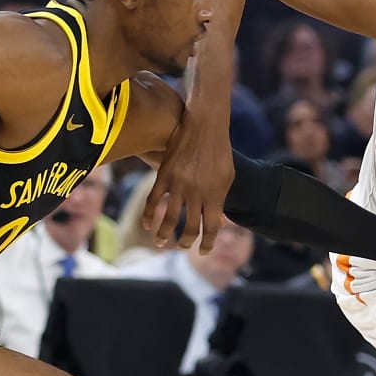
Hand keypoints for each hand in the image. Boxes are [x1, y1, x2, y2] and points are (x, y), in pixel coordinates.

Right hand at [143, 109, 233, 252]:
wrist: (205, 124)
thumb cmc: (219, 152)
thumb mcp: (227, 177)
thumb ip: (221, 201)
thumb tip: (219, 224)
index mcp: (215, 196)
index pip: (212, 228)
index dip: (208, 243)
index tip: (203, 251)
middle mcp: (197, 193)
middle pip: (190, 227)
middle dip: (186, 242)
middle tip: (183, 247)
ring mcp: (179, 185)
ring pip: (169, 219)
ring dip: (165, 235)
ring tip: (162, 243)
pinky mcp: (164, 175)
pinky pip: (153, 201)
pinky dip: (149, 216)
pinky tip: (148, 225)